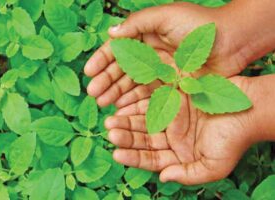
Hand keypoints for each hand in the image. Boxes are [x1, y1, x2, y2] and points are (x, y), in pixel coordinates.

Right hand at [84, 2, 255, 107]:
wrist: (232, 42)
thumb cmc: (200, 26)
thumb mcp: (166, 17)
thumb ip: (137, 24)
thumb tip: (111, 32)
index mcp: (146, 36)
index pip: (118, 49)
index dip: (102, 60)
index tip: (89, 72)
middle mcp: (150, 54)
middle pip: (122, 69)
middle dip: (106, 80)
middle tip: (94, 94)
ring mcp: (160, 72)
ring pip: (132, 84)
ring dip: (117, 93)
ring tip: (104, 104)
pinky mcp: (170, 87)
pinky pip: (148, 95)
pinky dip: (134, 101)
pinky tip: (122, 108)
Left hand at [105, 76, 258, 184]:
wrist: (249, 109)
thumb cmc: (234, 140)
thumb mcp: (214, 167)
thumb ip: (188, 175)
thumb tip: (164, 178)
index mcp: (178, 154)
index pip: (150, 158)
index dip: (133, 158)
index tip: (117, 154)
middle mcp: (171, 136)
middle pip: (144, 138)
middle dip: (126, 137)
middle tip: (110, 133)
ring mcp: (171, 116)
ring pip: (144, 120)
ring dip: (127, 120)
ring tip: (111, 119)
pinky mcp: (174, 98)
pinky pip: (152, 100)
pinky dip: (139, 102)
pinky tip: (125, 103)